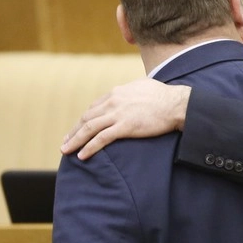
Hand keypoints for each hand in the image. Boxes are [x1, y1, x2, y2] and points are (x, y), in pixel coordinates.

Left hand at [61, 78, 190, 159]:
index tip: (79, 128)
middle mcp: (113, 102)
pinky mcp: (125, 127)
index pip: (95, 107)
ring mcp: (118, 114)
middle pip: (87, 117)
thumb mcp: (144, 87)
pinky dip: (89, 147)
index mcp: (117, 92)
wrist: (176, 104)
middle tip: (66, 141)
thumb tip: (133, 93)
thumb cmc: (165, 96)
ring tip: (66, 150)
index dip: (85, 119)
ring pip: (89, 128)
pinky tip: (82, 155)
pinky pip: (101, 138)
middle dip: (74, 131)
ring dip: (75, 140)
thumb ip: (133, 91)